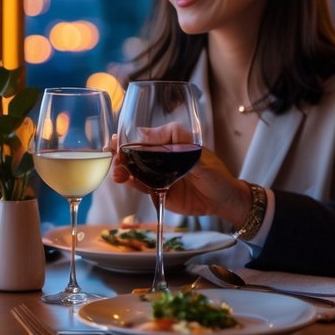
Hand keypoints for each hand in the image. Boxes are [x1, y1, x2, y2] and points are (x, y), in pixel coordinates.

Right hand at [109, 128, 251, 228]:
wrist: (224, 201)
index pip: (144, 139)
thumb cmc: (215, 173)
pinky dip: (131, 183)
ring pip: (134, 171)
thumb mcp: (198, 152)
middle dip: (120, 155)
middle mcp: (161, 159)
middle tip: (111, 157)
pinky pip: (141, 186)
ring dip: (122, 170)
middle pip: (134, 155)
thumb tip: (144, 133)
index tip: (115, 141)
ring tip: (117, 173)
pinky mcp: (159, 192)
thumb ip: (174, 142)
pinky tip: (125, 181)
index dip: (127, 139)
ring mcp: (158, 176)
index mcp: (169, 145)